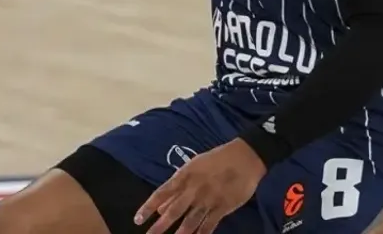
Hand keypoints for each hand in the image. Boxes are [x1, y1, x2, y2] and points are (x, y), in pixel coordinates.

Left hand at [135, 139, 266, 233]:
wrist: (245, 157)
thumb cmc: (217, 160)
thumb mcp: (194, 167)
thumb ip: (177, 188)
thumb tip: (161, 208)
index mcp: (185, 176)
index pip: (162, 193)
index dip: (148, 207)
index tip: (138, 220)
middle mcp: (194, 189)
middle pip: (174, 211)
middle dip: (160, 226)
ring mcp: (208, 199)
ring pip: (190, 221)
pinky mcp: (223, 207)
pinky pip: (209, 225)